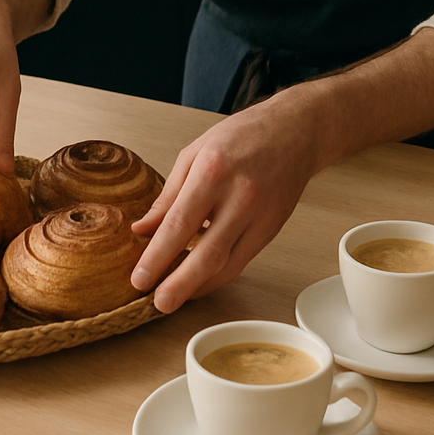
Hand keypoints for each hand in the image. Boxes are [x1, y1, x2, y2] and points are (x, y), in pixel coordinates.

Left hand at [129, 86, 319, 312]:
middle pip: (206, 255)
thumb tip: (143, 229)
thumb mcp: (195, 153)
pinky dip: (219, 276)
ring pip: (227, 265)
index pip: (178, 225)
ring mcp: (260, 215)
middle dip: (178, 285)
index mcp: (212, 171)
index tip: (139, 279)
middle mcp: (239, 196)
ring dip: (198, 287)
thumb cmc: (242, 136)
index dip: (156, 257)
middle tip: (157, 304)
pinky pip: (242, 262)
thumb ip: (168, 195)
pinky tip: (200, 282)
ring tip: (174, 298)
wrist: (294, 130)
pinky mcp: (272, 229)